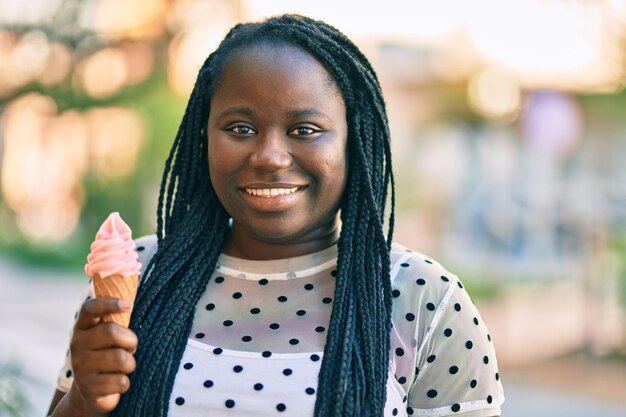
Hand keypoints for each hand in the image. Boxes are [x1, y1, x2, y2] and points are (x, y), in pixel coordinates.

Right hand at [67, 297, 137, 415]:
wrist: (91, 391)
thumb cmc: (108, 354)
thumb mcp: (109, 335)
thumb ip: (117, 317)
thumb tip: (137, 285)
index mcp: (82, 326)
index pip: (90, 308)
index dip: (109, 304)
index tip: (129, 305)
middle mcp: (77, 344)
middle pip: (112, 332)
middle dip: (130, 340)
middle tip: (131, 347)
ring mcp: (81, 367)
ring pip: (121, 359)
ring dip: (130, 363)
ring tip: (124, 366)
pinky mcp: (89, 387)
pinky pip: (121, 381)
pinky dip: (125, 382)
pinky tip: (116, 382)